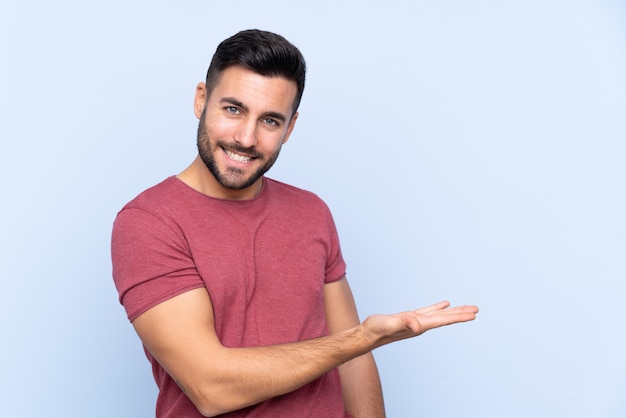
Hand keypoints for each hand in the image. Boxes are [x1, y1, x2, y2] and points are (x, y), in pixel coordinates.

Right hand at [362, 301, 478, 347]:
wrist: (367, 335)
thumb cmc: (376, 330)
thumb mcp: (389, 324)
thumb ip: (402, 323)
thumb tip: (416, 324)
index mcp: (419, 325)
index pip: (443, 320)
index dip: (458, 317)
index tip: (473, 315)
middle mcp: (420, 325)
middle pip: (445, 319)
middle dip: (461, 314)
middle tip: (476, 310)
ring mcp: (416, 322)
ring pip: (439, 315)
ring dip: (453, 312)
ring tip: (465, 308)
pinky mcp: (409, 317)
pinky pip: (428, 311)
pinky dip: (438, 307)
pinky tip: (444, 304)